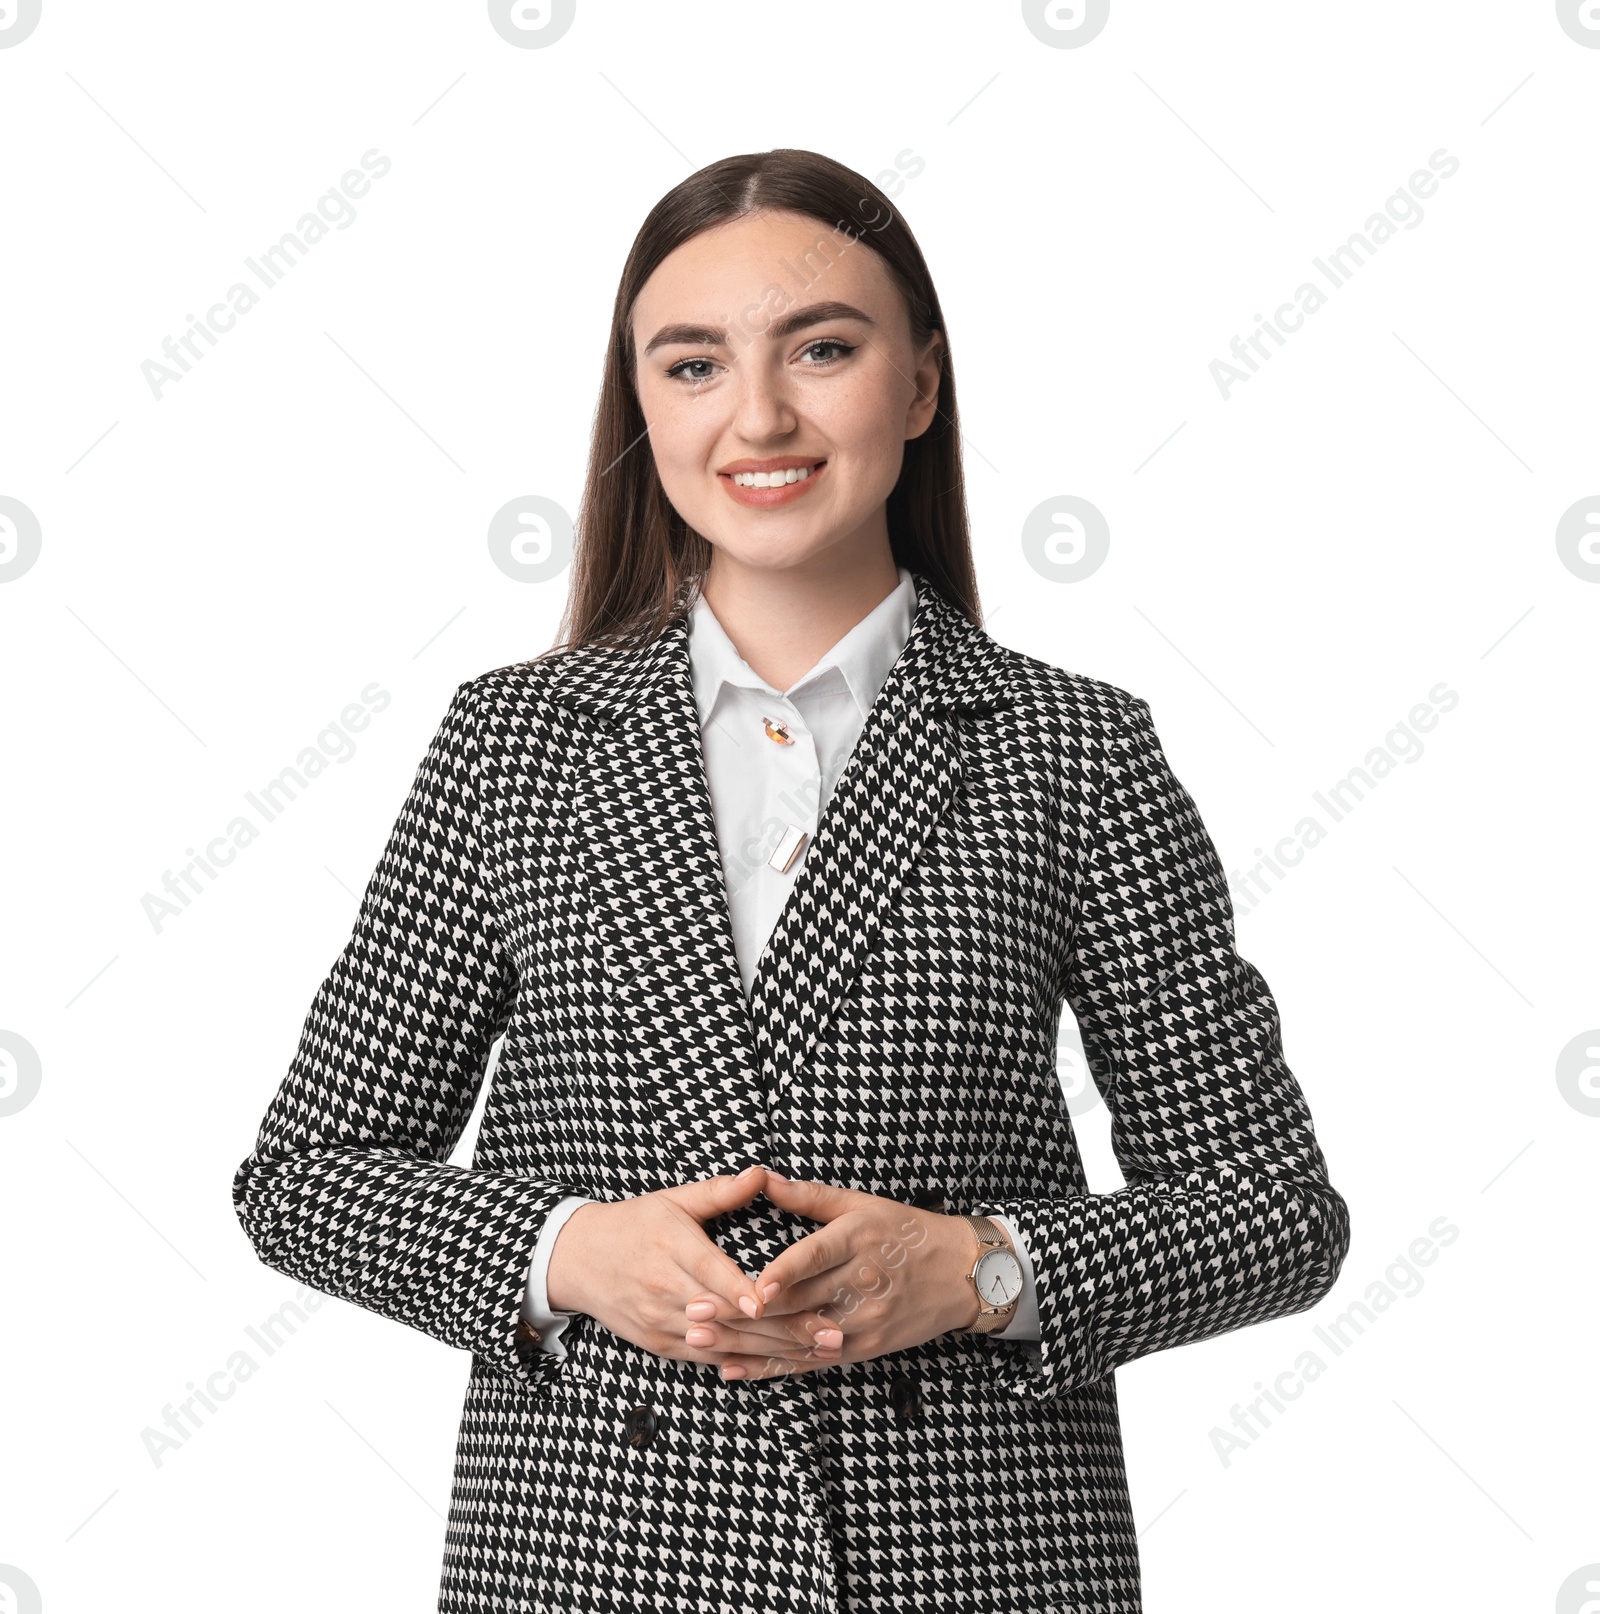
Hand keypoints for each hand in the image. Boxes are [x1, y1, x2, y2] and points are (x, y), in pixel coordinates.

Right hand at [544, 1165, 842, 1373]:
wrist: (576, 1260)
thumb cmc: (633, 1224)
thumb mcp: (673, 1200)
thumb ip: (720, 1192)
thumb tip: (761, 1172)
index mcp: (670, 1246)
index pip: (708, 1271)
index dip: (737, 1289)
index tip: (766, 1300)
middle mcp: (665, 1289)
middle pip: (726, 1314)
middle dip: (781, 1327)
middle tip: (828, 1332)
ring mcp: (662, 1321)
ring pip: (721, 1342)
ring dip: (772, 1350)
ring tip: (817, 1352)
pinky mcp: (661, 1345)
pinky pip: (706, 1358)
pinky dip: (743, 1363)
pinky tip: (781, 1365)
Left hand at [679, 1172, 980, 1381]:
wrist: (962, 1274)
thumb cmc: (906, 1232)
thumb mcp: (862, 1203)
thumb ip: (810, 1196)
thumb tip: (765, 1178)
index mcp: (857, 1240)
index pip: (815, 1258)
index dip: (782, 1274)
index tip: (749, 1287)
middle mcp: (860, 1284)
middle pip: (796, 1303)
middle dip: (741, 1312)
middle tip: (694, 1311)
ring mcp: (863, 1322)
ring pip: (798, 1338)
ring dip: (747, 1344)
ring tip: (702, 1342)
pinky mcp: (865, 1348)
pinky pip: (812, 1362)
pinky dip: (772, 1368)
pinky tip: (735, 1369)